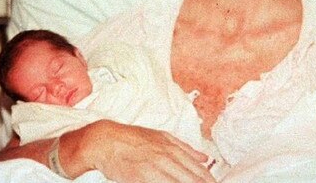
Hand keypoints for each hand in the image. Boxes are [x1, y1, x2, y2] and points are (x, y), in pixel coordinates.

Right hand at [62, 120, 215, 182]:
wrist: (106, 140)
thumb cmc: (134, 139)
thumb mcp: (162, 137)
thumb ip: (185, 148)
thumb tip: (205, 158)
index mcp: (174, 148)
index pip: (199, 171)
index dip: (209, 182)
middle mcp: (167, 158)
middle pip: (193, 179)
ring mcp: (155, 168)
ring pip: (179, 182)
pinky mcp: (142, 177)